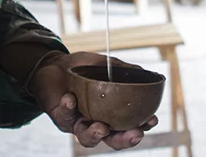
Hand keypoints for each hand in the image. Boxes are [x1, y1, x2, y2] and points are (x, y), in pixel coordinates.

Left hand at [28, 51, 158, 149]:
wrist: (54, 65)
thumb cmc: (81, 69)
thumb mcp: (104, 65)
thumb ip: (122, 70)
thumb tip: (145, 73)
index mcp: (110, 114)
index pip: (129, 125)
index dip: (142, 126)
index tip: (151, 119)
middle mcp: (95, 123)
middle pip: (112, 140)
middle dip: (124, 140)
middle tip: (134, 134)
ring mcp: (77, 123)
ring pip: (87, 138)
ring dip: (95, 134)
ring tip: (101, 127)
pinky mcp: (60, 118)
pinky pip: (65, 117)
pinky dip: (68, 108)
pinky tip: (70, 99)